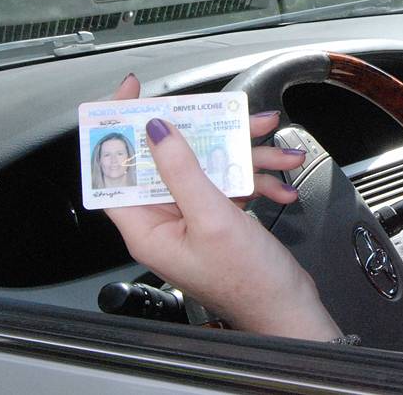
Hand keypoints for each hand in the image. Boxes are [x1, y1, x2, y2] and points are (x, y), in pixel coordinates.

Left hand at [104, 74, 341, 340]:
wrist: (287, 308)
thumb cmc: (248, 282)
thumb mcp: (213, 219)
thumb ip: (183, 171)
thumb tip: (157, 131)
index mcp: (146, 228)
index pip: (115, 168)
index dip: (118, 127)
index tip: (132, 94)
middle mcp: (164, 221)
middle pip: (168, 158)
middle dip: (204, 132)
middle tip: (226, 112)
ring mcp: (192, 218)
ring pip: (207, 165)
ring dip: (244, 153)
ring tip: (275, 145)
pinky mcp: (218, 217)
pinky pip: (229, 182)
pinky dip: (256, 177)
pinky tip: (279, 181)